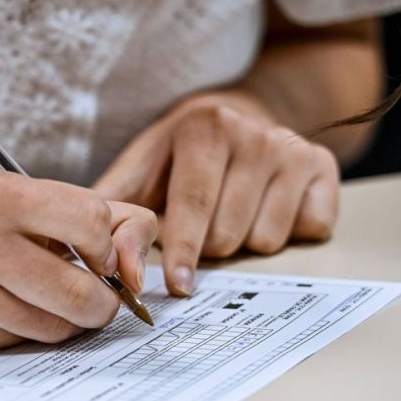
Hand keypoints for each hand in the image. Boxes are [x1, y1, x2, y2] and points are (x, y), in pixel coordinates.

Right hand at [0, 171, 156, 352]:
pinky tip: (1, 309)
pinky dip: (25, 331)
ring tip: (42, 299)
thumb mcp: (10, 195)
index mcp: (0, 196)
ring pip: (58, 327)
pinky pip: (21, 343)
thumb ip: (81, 216)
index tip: (94, 253)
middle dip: (102, 302)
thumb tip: (136, 265)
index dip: (106, 245)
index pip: (93, 223)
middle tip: (92, 296)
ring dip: (64, 321)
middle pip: (83, 292)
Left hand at [94, 92, 339, 296]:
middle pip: (228, 234)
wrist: (237, 115)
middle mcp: (254, 133)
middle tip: (201, 231)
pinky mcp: (324, 168)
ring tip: (231, 215)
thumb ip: (112, 203)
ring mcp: (293, 150)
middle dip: (208, 248)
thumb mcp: (142, 166)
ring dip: (244, 242)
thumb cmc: (180, 156)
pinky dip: (287, 233)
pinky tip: (267, 210)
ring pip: (266, 240)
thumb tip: (75, 245)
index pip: (194, 204)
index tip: (178, 286)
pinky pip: (309, 230)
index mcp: (204, 128)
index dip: (183, 250)